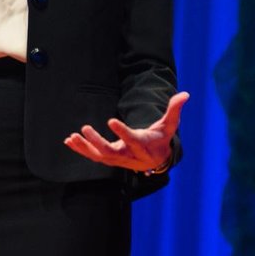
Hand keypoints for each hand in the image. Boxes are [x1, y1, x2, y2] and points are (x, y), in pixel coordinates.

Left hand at [63, 91, 188, 172]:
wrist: (155, 161)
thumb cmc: (161, 138)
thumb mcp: (169, 125)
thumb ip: (174, 110)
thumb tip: (185, 94)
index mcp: (143, 146)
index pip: (132, 140)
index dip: (122, 132)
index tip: (110, 120)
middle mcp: (128, 156)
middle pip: (111, 152)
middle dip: (97, 142)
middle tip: (85, 128)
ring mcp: (117, 159)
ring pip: (99, 156)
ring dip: (84, 147)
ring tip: (72, 137)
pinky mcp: (109, 159)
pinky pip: (93, 156)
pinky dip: (81, 149)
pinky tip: (69, 141)